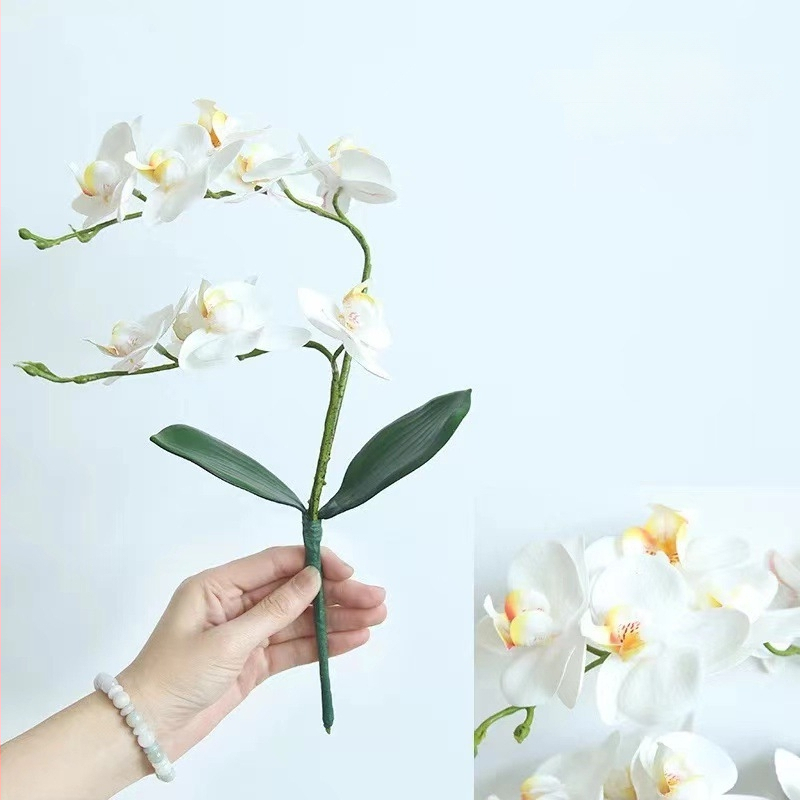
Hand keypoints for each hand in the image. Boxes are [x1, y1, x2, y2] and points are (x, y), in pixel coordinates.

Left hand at [119, 545, 386, 759]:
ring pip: (300, 620)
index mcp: (219, 585)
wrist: (145, 731)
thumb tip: (312, 577)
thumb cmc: (173, 677)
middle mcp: (236, 604)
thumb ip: (274, 610)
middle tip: (376, 598)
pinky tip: (353, 638)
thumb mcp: (227, 640)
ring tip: (375, 617)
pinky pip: (294, 648)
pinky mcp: (254, 662)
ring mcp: (247, 633)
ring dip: (337, 619)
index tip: (349, 571)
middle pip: (295, 592)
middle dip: (336, 594)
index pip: (276, 563)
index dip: (315, 564)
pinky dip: (323, 645)